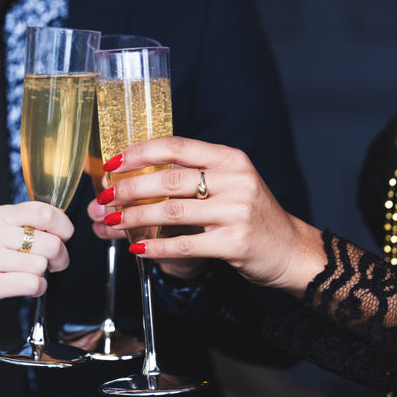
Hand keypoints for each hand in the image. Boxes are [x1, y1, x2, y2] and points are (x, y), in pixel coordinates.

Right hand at [0, 201, 73, 316]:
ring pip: (41, 265)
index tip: (64, 236)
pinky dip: (36, 289)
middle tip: (55, 264)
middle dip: (60, 256)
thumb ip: (12, 225)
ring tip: (32, 277)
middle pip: (51, 241)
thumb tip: (50, 228)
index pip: (44, 211)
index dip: (64, 226)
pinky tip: (27, 288)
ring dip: (44, 275)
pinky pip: (30, 285)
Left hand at [98, 136, 324, 293]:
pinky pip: (185, 245)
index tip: (112, 164)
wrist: (291, 249)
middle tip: (104, 198)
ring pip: (171, 212)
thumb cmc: (252, 215)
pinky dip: (156, 248)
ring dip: (134, 218)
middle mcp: (235, 180)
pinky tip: (137, 248)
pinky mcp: (235, 243)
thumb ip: (194, 174)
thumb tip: (137, 174)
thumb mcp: (231, 182)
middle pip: (168, 179)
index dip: (139, 153)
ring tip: (111, 222)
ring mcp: (236, 212)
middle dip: (128, 189)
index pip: (176, 146)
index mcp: (230, 159)